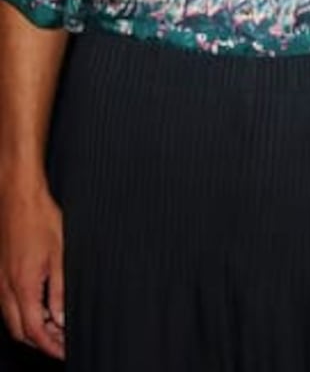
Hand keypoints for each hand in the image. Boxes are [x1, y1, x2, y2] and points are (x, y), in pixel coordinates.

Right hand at [0, 180, 65, 358]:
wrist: (18, 197)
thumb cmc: (41, 219)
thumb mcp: (61, 255)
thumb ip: (60, 290)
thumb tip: (61, 318)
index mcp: (22, 286)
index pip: (34, 330)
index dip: (51, 345)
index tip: (65, 351)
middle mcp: (5, 288)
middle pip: (19, 330)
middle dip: (41, 342)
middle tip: (63, 344)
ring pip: (11, 319)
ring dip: (31, 329)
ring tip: (56, 330)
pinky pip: (7, 305)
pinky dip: (23, 314)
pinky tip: (41, 309)